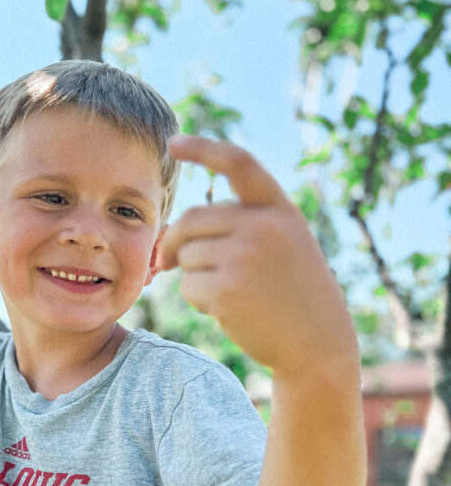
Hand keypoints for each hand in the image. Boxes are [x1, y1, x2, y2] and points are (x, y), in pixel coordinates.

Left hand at [161, 136, 356, 376]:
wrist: (318, 343)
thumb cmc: (294, 294)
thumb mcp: (284, 244)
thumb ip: (243, 225)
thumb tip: (174, 233)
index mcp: (280, 208)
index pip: (238, 163)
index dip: (203, 148)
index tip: (174, 142)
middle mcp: (264, 226)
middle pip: (192, 219)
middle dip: (175, 241)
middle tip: (169, 261)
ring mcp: (246, 257)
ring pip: (188, 255)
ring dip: (193, 275)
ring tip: (228, 292)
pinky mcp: (228, 291)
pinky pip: (189, 286)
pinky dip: (197, 299)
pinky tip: (226, 310)